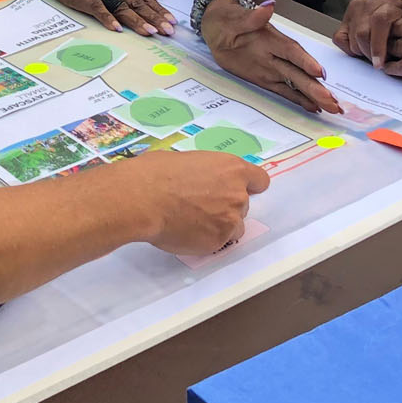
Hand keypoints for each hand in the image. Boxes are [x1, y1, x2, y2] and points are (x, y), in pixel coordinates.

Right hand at [20, 0, 174, 34]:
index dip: (159, 9)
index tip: (173, 21)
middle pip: (137, 3)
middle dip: (154, 17)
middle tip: (168, 31)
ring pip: (122, 6)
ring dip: (137, 20)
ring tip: (150, 32)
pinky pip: (98, 9)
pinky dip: (108, 18)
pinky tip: (117, 28)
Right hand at [118, 146, 269, 256]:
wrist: (142, 198)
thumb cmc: (156, 173)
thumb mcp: (186, 160)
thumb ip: (205, 173)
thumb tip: (200, 180)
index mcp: (232, 168)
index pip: (260, 180)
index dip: (250, 186)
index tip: (241, 190)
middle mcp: (237, 194)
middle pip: (243, 204)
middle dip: (226, 206)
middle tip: (200, 206)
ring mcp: (230, 220)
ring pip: (234, 227)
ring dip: (220, 225)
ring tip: (192, 222)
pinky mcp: (218, 241)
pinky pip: (218, 242)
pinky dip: (206, 239)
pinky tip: (185, 231)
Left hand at [202, 0, 339, 113]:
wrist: (216, 28)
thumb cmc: (226, 20)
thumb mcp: (233, 18)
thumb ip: (251, 17)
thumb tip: (267, 7)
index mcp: (271, 39)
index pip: (291, 51)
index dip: (305, 61)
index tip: (319, 73)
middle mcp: (276, 55)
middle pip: (299, 72)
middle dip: (315, 86)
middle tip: (331, 100)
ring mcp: (273, 68)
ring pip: (297, 83)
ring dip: (313, 95)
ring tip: (331, 108)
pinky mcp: (266, 79)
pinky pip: (285, 91)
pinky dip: (299, 99)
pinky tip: (314, 107)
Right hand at [333, 0, 401, 67]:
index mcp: (392, 5)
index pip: (380, 21)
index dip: (378, 45)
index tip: (379, 64)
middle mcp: (372, 5)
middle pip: (363, 34)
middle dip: (370, 55)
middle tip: (379, 64)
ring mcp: (357, 10)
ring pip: (352, 39)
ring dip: (362, 53)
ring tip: (374, 55)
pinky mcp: (347, 16)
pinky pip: (340, 38)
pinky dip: (349, 48)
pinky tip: (361, 49)